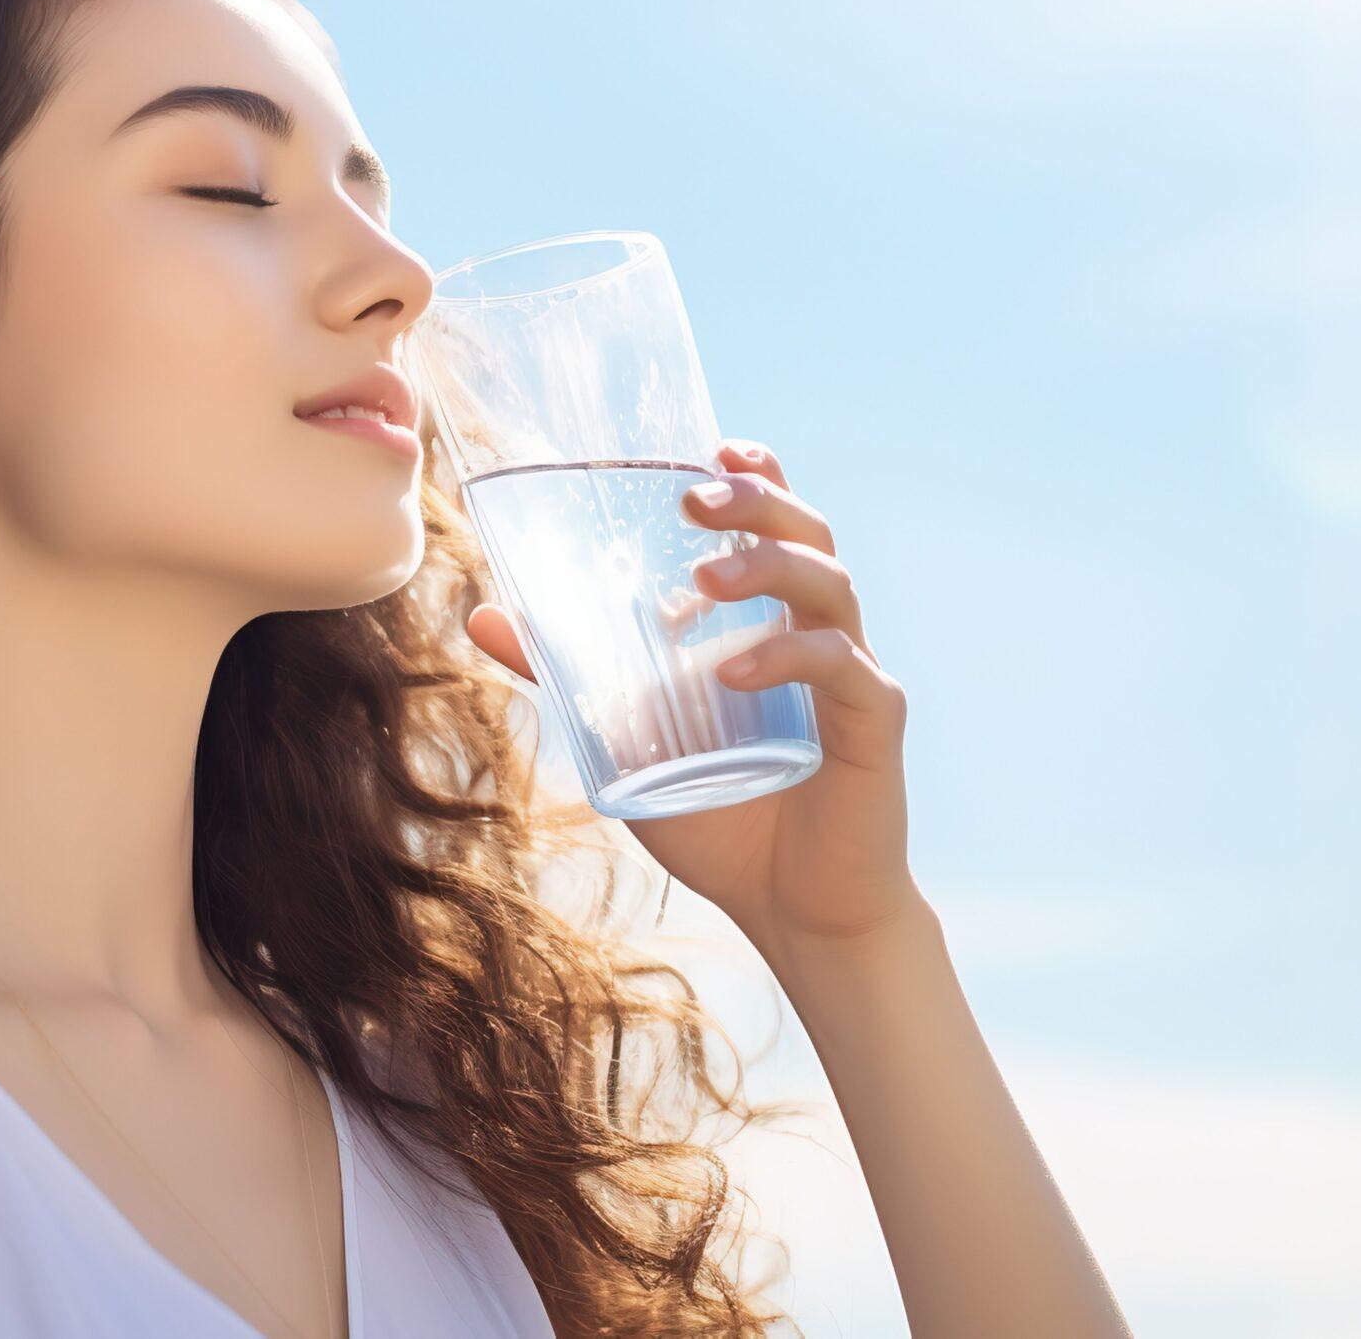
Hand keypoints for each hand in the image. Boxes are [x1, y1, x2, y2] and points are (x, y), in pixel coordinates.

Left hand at [463, 438, 918, 956]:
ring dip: (765, 568)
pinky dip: (786, 656)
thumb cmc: (722, 818)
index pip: (777, 527)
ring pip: (829, 584)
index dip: (757, 476)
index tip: (714, 447)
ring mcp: (853, 674)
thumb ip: (569, 677)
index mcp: (772, 622)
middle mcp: (820, 633)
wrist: (795, 912)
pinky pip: (840, 666)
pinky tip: (731, 672)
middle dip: (758, 502)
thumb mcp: (627, 739)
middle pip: (809, 535)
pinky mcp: (874, 723)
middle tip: (697, 500)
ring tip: (704, 579)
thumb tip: (487, 617)